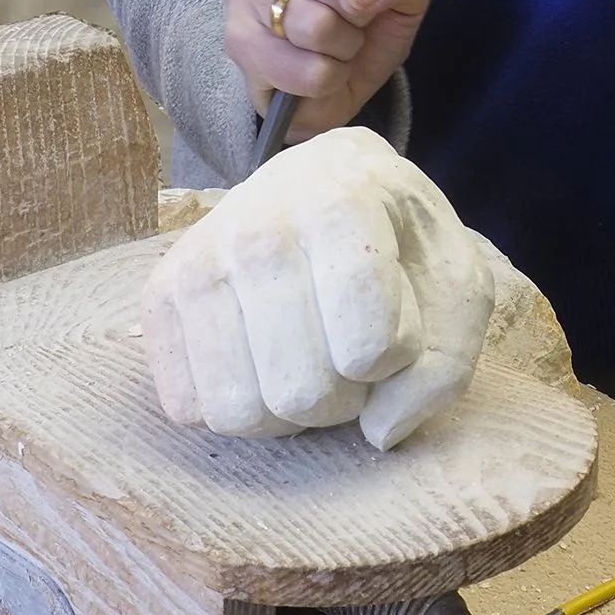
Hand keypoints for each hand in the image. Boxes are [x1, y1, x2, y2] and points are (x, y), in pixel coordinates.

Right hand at [141, 127, 494, 451]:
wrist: (321, 181)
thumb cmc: (398, 241)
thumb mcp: (456, 286)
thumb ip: (444, 366)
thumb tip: (378, 433)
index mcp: (341, 205)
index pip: (370, 348)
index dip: (397, 357)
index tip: (397, 317)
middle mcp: (257, 228)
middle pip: (301, 394)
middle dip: (345, 395)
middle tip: (350, 349)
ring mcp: (198, 261)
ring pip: (240, 411)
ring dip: (288, 410)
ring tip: (308, 356)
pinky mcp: (158, 296)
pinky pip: (188, 409)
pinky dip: (237, 405)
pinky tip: (261, 359)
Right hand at [224, 0, 431, 140]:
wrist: (329, 84)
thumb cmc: (365, 18)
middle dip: (358, 7)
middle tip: (353, 13)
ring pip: (316, 26)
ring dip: (345, 45)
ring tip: (337, 41)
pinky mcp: (239, 44)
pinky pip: (308, 70)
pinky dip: (329, 77)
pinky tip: (320, 65)